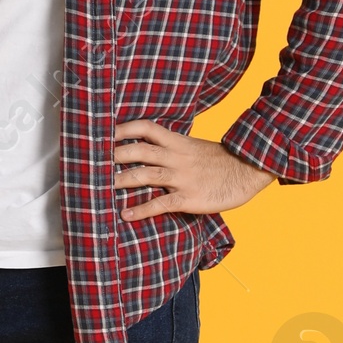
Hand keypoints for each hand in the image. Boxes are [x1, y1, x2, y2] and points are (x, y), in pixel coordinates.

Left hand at [113, 117, 274, 218]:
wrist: (250, 170)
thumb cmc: (224, 161)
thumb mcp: (197, 148)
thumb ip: (176, 149)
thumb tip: (155, 151)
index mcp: (179, 142)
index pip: (146, 128)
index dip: (124, 128)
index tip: (105, 130)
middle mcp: (177, 157)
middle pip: (139, 150)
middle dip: (114, 154)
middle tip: (92, 160)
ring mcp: (182, 178)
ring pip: (145, 175)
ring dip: (121, 181)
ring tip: (100, 187)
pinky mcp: (189, 198)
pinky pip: (161, 203)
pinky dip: (141, 209)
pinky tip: (126, 214)